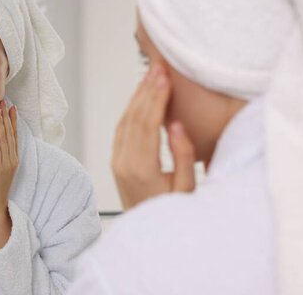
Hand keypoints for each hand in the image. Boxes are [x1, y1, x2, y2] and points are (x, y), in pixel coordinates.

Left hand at [0, 100, 17, 251]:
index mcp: (13, 159)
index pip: (13, 136)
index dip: (12, 121)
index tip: (11, 107)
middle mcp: (12, 159)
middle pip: (10, 134)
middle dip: (7, 117)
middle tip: (5, 102)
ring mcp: (7, 163)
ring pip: (4, 138)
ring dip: (1, 122)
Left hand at [112, 63, 196, 209]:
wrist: (148, 235)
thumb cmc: (172, 212)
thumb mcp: (186, 189)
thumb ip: (183, 156)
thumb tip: (174, 124)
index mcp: (142, 168)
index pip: (147, 123)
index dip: (156, 97)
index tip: (164, 76)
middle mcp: (124, 162)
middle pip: (133, 117)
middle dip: (146, 89)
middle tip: (158, 67)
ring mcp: (117, 161)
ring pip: (124, 120)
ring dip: (137, 96)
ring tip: (151, 76)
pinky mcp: (116, 161)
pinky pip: (121, 129)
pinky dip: (131, 109)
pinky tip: (141, 97)